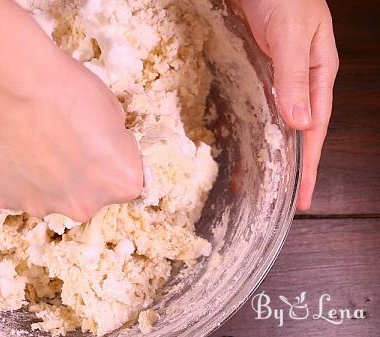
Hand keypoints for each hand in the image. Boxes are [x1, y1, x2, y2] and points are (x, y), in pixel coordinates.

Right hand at [0, 50, 142, 221]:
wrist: (6, 83)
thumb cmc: (63, 88)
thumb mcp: (111, 107)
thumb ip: (112, 141)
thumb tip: (102, 147)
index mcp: (119, 181)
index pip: (123, 178)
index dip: (110, 156)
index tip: (94, 137)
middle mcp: (83, 205)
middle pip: (85, 193)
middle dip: (77, 172)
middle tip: (59, 138)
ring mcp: (42, 206)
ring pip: (48, 193)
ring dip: (43, 174)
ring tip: (28, 138)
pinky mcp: (3, 200)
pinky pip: (13, 189)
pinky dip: (11, 173)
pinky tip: (7, 145)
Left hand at [236, 0, 339, 209]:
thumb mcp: (292, 38)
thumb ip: (294, 78)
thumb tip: (300, 123)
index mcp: (319, 74)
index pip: (316, 129)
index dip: (311, 165)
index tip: (306, 197)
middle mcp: (301, 79)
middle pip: (298, 130)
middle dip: (293, 165)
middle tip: (282, 198)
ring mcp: (279, 75)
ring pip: (278, 120)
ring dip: (272, 147)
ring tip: (258, 176)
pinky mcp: (259, 68)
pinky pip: (259, 103)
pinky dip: (256, 124)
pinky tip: (249, 138)